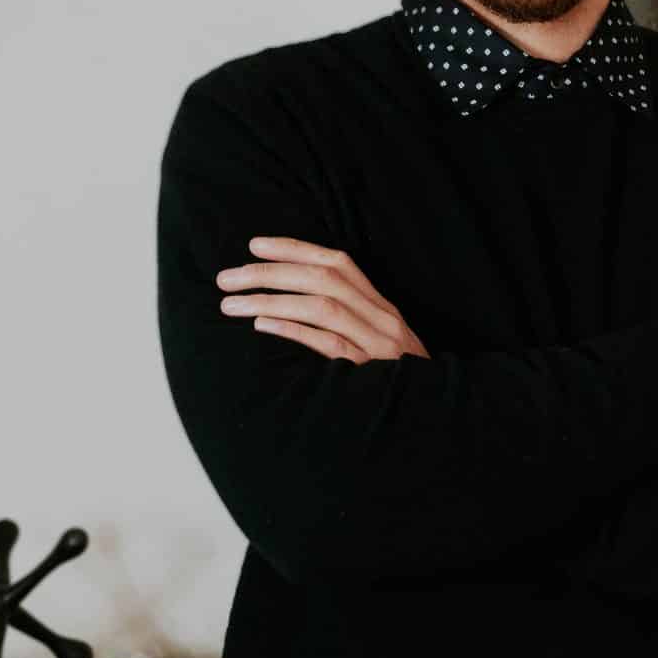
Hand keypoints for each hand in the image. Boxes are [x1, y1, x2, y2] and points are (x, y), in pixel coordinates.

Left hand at [216, 235, 430, 362]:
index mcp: (382, 306)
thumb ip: (349, 317)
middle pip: (324, 280)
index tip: (254, 245)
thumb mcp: (379, 340)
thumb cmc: (397, 378)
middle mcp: (382, 319)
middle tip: (226, 278)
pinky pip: (329, 345)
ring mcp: (377, 346)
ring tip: (230, 303)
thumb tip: (294, 297)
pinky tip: (262, 325)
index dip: (295, 249)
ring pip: (322, 307)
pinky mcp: (368, 373)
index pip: (338, 263)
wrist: (432, 412)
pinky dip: (294, 330)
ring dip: (271, 300)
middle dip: (270, 273)